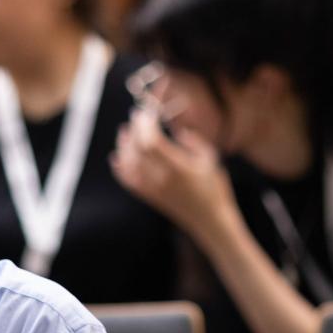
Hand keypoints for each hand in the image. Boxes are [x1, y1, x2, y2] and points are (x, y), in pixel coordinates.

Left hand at [111, 106, 235, 242]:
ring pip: (129, 164)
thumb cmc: (215, 188)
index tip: (145, 112)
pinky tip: (117, 157)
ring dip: (123, 146)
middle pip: (137, 150)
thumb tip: (176, 130)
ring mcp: (153, 189)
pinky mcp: (149, 197)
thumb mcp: (210, 159)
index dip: (145, 124)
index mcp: (178, 167)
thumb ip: (193, 141)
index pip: (151, 142)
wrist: (211, 221)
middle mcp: (162, 178)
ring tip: (124, 132)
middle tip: (135, 117)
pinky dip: (119, 168)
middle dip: (134, 130)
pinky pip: (128, 181)